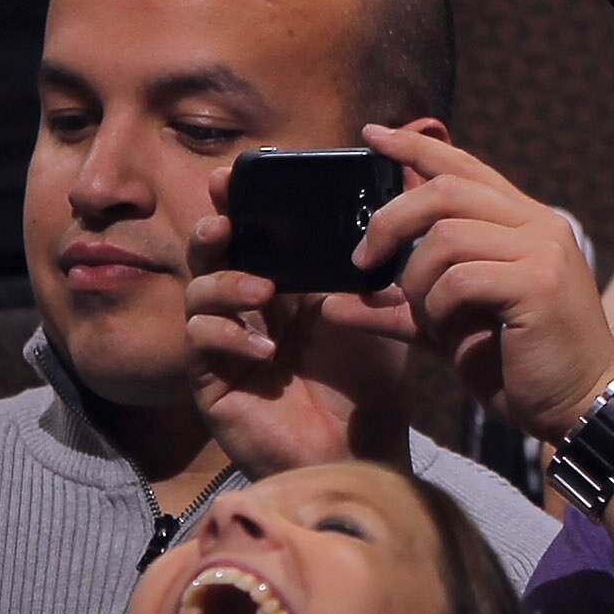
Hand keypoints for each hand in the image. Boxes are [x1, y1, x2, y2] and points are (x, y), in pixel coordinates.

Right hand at [183, 151, 426, 479]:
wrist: (364, 447)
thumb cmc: (372, 376)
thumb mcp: (388, 298)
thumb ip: (393, 240)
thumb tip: (417, 165)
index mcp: (285, 280)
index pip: (253, 229)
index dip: (240, 199)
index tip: (237, 170)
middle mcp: (249, 306)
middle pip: (213, 253)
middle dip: (214, 226)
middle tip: (224, 215)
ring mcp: (227, 343)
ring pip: (197, 293)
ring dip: (225, 282)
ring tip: (264, 289)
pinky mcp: (213, 382)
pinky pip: (199, 345)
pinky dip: (230, 336)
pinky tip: (268, 350)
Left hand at [360, 121, 613, 442]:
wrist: (578, 404)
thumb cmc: (519, 364)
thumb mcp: (451, 329)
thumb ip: (400, 309)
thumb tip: (334, 303)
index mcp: (524, 223)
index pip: (465, 167)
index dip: (417, 146)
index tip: (372, 135)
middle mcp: (538, 225)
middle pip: (448, 189)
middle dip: (392, 220)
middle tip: (363, 261)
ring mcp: (542, 251)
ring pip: (446, 235)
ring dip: (416, 280)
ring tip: (426, 316)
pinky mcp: (537, 284)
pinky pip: (460, 277)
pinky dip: (437, 306)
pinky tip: (446, 331)